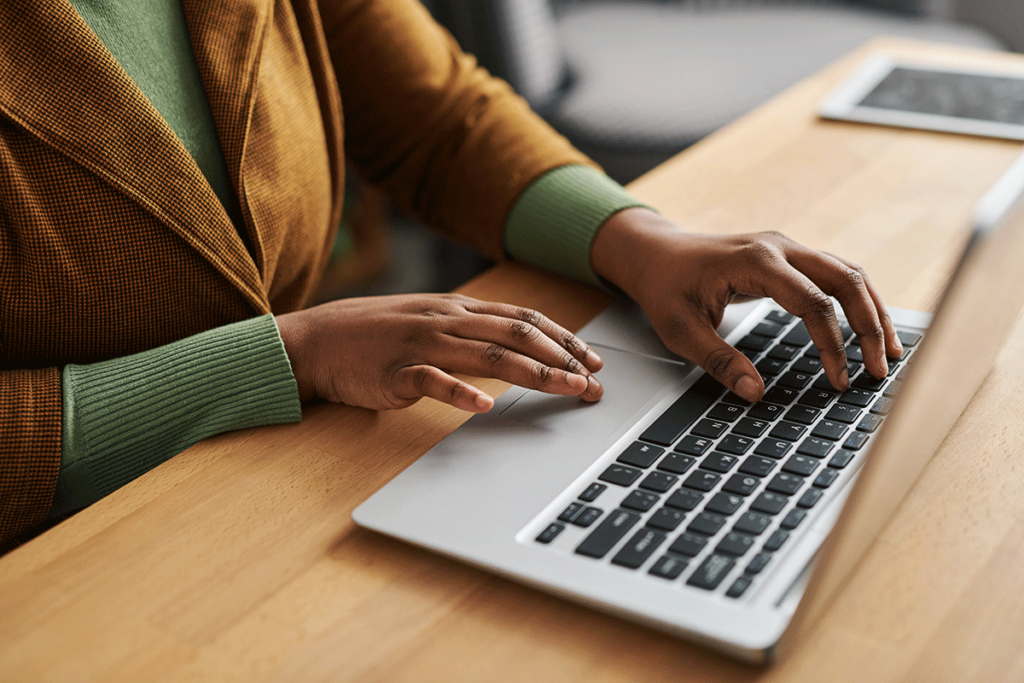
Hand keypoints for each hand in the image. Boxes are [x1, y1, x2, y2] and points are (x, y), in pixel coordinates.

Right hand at [275, 294, 603, 411]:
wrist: (319, 339)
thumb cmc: (379, 334)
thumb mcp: (432, 321)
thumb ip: (472, 330)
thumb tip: (519, 346)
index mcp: (460, 309)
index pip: (525, 319)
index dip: (564, 339)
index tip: (593, 360)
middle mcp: (448, 321)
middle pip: (518, 335)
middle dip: (563, 358)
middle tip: (594, 383)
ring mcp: (423, 344)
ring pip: (488, 354)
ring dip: (533, 373)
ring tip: (566, 388)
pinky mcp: (396, 371)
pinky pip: (433, 380)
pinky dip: (460, 392)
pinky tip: (485, 406)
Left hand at [591, 208, 902, 401]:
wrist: (654, 253)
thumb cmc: (665, 288)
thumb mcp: (679, 330)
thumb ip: (717, 361)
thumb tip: (754, 393)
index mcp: (756, 261)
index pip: (812, 303)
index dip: (832, 344)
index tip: (838, 380)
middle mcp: (779, 247)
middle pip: (845, 281)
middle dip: (869, 326)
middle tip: (879, 369)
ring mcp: (787, 248)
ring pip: (848, 273)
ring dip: (873, 311)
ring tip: (890, 352)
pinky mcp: (789, 257)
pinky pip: (836, 274)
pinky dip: (857, 301)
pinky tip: (869, 328)